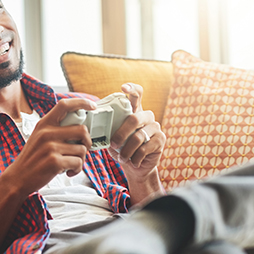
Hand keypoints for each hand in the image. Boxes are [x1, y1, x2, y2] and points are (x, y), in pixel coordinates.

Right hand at [4, 98, 95, 195]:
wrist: (18, 177)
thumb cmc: (32, 158)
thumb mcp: (39, 137)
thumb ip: (55, 130)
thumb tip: (81, 128)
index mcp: (44, 124)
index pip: (64, 104)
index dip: (81, 102)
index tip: (92, 106)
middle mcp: (47, 133)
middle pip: (82, 130)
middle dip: (87, 141)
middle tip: (82, 148)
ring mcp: (50, 147)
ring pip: (82, 149)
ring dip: (81, 159)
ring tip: (70, 164)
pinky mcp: (55, 162)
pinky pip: (78, 163)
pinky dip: (77, 169)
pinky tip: (69, 172)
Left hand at [108, 83, 165, 203]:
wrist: (135, 166)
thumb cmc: (121, 148)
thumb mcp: (112, 137)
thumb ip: (108, 127)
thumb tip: (93, 123)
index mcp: (134, 111)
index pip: (137, 94)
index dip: (131, 88)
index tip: (123, 87)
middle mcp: (146, 116)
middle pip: (134, 119)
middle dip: (121, 134)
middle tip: (113, 145)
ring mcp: (155, 127)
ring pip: (139, 136)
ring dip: (127, 150)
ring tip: (122, 158)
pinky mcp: (161, 139)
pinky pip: (145, 148)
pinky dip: (135, 157)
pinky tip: (133, 161)